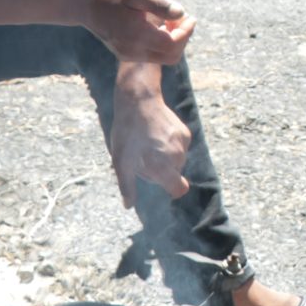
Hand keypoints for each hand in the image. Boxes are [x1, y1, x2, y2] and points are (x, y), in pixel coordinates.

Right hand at [83, 0, 193, 64]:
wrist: (82, 5)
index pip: (173, 44)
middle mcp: (133, 50)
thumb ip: (159, 4)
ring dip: (173, 41)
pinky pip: (152, 55)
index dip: (186, 32)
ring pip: (163, 57)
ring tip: (171, 19)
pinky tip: (159, 25)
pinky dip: (162, 43)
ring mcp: (128, 54)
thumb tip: (181, 13)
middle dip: (182, 38)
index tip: (190, 16)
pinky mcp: (125, 53)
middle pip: (171, 56)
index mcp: (137, 35)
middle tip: (182, 18)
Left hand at [106, 84, 190, 205]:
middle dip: (161, 170)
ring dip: (165, 157)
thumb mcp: (121, 162)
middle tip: (143, 157)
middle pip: (174, 174)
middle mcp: (177, 157)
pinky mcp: (185, 133)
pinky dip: (170, 145)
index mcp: (163, 168)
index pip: (179, 189)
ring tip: (148, 143)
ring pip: (176, 160)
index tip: (161, 182)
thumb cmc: (127, 133)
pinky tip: (156, 134)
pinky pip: (180, 147)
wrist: (138, 101)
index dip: (172, 190)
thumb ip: (127, 185)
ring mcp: (183, 144)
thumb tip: (128, 205)